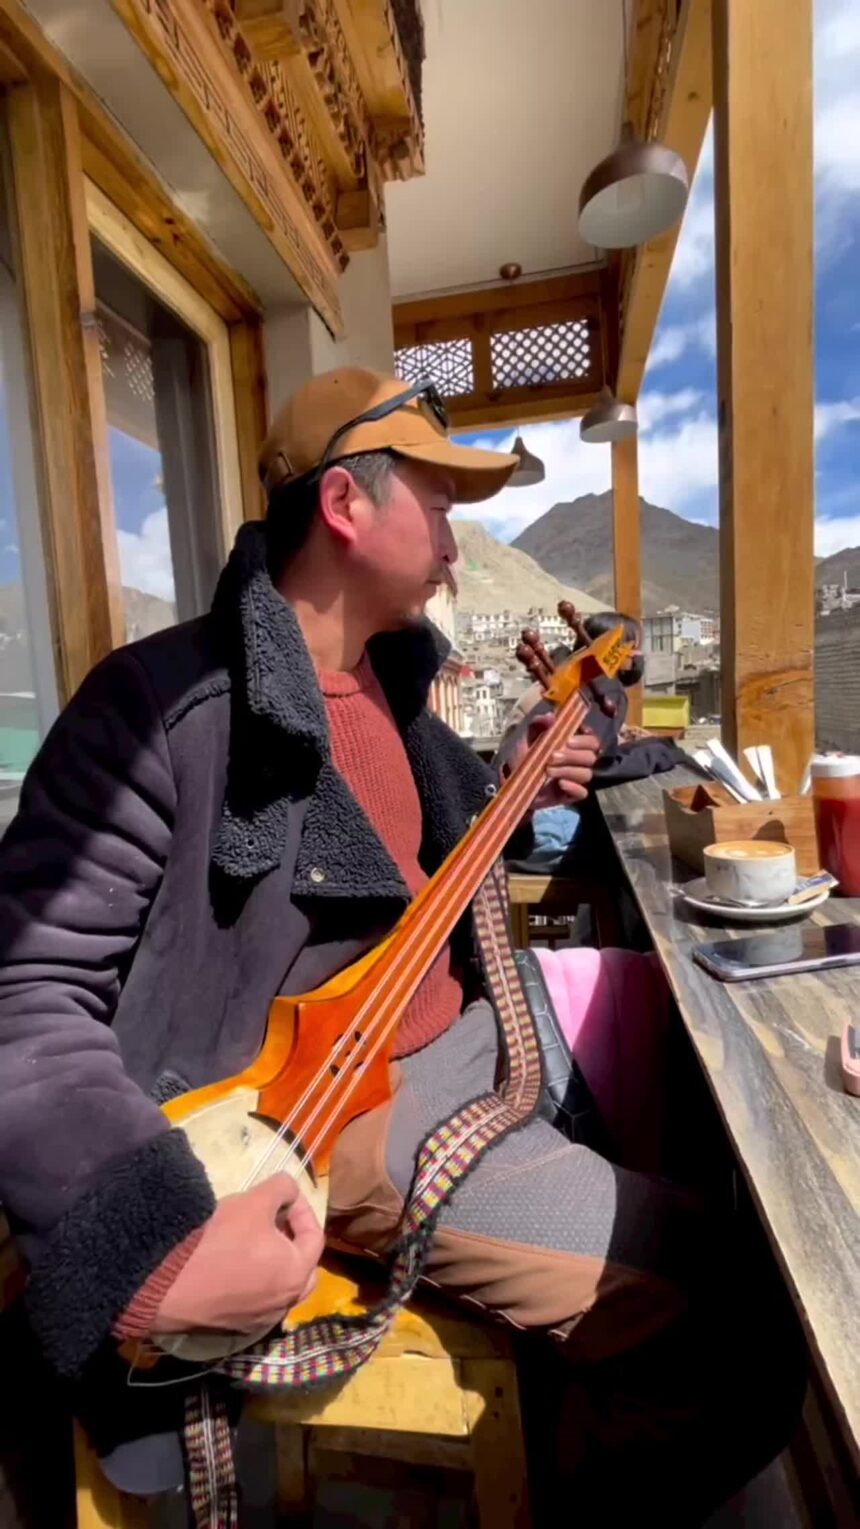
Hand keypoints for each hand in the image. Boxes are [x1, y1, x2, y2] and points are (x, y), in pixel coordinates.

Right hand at [151, 1174, 323, 1335]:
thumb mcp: (254, 1201)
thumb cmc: (219, 1241)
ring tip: (251, 1242)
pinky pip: (254, 1301)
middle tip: (273, 1222)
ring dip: (272, 1263)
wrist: (167, 1285)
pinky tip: (230, 1266)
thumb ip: (281, 1188)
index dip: (301, 1210)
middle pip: (302, 1268)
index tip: (282, 1198)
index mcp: (296, 1274)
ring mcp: (259, 1320)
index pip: (314, 1237)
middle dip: (292, 1241)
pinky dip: (252, 1282)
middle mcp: (284, 1303)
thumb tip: (289, 1191)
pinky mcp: (233, 1329)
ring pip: (278, 1287)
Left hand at [526, 717, 600, 807]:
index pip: (591, 741)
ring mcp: (575, 779)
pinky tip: (560, 784)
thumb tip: (550, 717)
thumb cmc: (524, 758)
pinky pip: (582, 792)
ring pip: (586, 774)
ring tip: (548, 771)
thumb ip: (537, 725)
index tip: (569, 740)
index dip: (585, 739)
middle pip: (591, 757)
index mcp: (573, 746)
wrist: (513, 782)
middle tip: (552, 756)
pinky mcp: (570, 795)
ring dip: (568, 770)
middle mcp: (578, 761)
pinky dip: (573, 787)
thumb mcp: (527, 738)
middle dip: (572, 756)